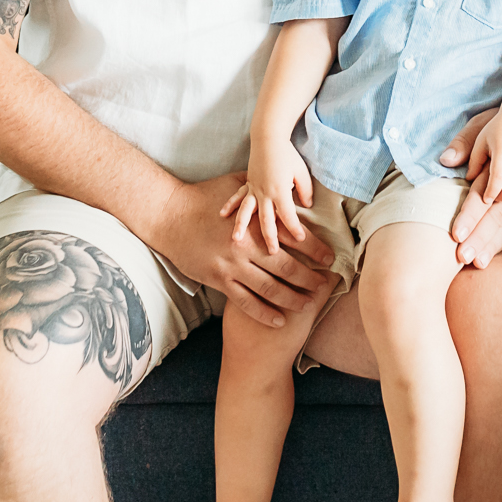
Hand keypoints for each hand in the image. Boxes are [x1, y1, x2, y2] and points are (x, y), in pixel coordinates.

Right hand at [160, 175, 333, 328]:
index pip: (293, 236)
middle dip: (309, 277)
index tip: (331, 258)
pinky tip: (279, 321)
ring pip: (270, 288)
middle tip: (326, 285)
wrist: (170, 215)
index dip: (315, 248)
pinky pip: (246, 302)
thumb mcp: (234, 183)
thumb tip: (282, 180)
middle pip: (286, 266)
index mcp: (255, 222)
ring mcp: (232, 266)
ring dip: (292, 298)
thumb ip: (261, 187)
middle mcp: (247, 246)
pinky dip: (264, 313)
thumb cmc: (203, 195)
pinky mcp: (219, 280)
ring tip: (308, 305)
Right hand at [221, 138, 313, 254]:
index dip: (295, 229)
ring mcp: (253, 189)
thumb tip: (306, 206)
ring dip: (241, 227)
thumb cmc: (287, 155)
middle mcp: (265, 193)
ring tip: (236, 241)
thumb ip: (305, 191)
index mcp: (280, 191)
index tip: (301, 240)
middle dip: (269, 238)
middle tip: (272, 253)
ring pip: (247, 212)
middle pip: (267, 220)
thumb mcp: (301, 172)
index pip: (289, 216)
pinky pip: (237, 197)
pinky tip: (222, 215)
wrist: (269, 138)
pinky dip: (229, 206)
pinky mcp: (247, 184)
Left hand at [437, 109, 501, 267]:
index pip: (482, 196)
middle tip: (462, 256)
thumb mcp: (482, 126)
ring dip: (492, 244)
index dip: (469, 216)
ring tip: (477, 262)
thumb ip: (464, 145)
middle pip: (495, 215)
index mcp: (501, 166)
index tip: (455, 234)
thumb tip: (445, 160)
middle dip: (479, 238)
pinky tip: (491, 254)